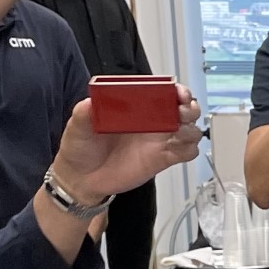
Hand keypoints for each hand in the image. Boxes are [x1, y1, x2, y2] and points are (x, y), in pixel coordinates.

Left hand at [51, 87, 201, 202]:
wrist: (82, 179)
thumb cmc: (81, 149)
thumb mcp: (77, 126)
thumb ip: (84, 113)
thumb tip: (91, 103)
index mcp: (135, 107)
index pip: (163, 92)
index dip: (176, 89)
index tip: (176, 93)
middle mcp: (152, 121)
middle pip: (184, 108)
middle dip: (189, 107)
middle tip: (181, 112)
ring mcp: (159, 141)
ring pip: (190, 130)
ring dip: (191, 129)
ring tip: (179, 133)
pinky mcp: (162, 159)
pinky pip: (186, 153)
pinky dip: (189, 149)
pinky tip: (178, 149)